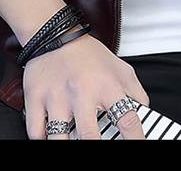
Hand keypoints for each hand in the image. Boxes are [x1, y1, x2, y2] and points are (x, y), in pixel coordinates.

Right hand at [22, 31, 150, 139]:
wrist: (55, 33)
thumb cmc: (88, 54)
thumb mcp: (120, 68)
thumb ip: (136, 93)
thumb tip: (145, 114)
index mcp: (106, 86)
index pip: (127, 121)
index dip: (135, 139)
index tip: (136, 146)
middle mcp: (82, 92)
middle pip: (89, 136)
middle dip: (95, 146)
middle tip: (98, 144)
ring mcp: (57, 97)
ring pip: (59, 138)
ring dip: (66, 143)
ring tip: (71, 141)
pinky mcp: (35, 98)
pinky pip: (36, 132)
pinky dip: (43, 139)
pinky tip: (51, 136)